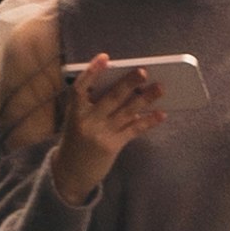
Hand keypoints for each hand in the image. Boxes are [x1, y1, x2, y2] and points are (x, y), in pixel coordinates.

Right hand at [50, 56, 164, 201]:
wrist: (69, 173)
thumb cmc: (77, 140)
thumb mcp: (77, 120)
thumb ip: (94, 105)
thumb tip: (128, 88)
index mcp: (74, 111)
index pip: (80, 87)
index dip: (92, 71)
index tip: (104, 57)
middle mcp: (86, 121)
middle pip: (111, 97)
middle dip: (129, 83)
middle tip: (144, 71)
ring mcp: (100, 134)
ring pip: (127, 112)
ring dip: (145, 98)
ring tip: (161, 88)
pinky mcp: (112, 146)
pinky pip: (134, 130)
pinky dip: (148, 120)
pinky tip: (160, 113)